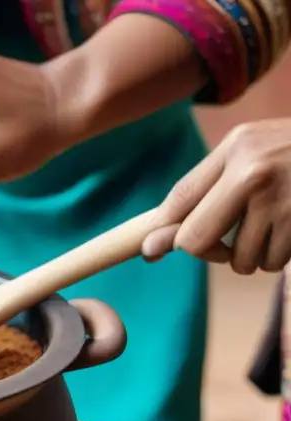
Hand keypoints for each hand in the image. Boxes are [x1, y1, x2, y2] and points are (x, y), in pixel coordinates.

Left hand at [142, 120, 290, 273]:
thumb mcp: (254, 152)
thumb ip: (205, 191)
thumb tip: (154, 244)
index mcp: (237, 148)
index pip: (178, 201)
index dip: (162, 232)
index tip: (152, 250)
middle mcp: (254, 173)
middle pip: (196, 241)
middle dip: (208, 252)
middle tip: (226, 245)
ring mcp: (283, 202)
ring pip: (240, 260)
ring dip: (254, 255)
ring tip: (278, 226)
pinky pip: (273, 263)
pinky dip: (280, 256)